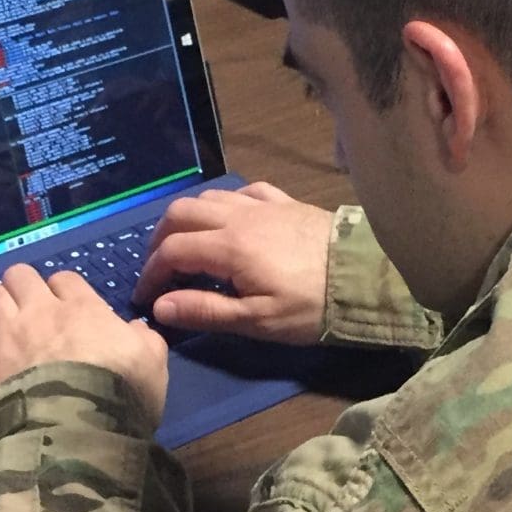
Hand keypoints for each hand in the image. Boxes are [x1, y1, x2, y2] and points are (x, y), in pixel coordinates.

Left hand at [0, 265, 169, 426]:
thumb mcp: (153, 364)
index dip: (63, 291)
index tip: (67, 311)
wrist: (81, 431)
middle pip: (19, 275)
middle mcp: (40, 313)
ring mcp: (6, 337)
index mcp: (82, 309)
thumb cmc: (123, 397)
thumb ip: (144, 340)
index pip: (64, 279)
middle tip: (28, 313)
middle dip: (21, 288)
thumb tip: (133, 329)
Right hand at [131, 182, 330, 345]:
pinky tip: (231, 219)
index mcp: (227, 246)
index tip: (146, 296)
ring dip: (189, 218)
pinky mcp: (286, 201)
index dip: (151, 274)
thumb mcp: (256, 320)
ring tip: (189, 244)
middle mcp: (238, 216)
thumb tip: (159, 307)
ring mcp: (263, 204)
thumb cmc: (310, 307)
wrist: (365, 278)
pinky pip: (244, 191)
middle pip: (181, 213)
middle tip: (161, 268)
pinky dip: (225, 204)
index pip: (171, 251)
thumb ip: (205, 311)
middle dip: (161, 239)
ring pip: (209, 197)